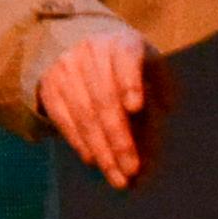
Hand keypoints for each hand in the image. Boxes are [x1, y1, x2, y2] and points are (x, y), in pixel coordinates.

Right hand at [34, 24, 154, 187]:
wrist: (79, 40)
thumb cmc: (126, 61)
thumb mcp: (148, 61)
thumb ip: (161, 83)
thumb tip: (167, 110)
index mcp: (121, 43)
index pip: (125, 60)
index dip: (129, 82)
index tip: (136, 107)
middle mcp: (90, 52)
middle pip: (104, 99)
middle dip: (119, 139)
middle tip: (132, 169)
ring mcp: (66, 69)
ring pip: (84, 115)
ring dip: (101, 150)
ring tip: (117, 177)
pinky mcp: (49, 86)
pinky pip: (63, 119)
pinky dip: (80, 143)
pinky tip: (94, 161)